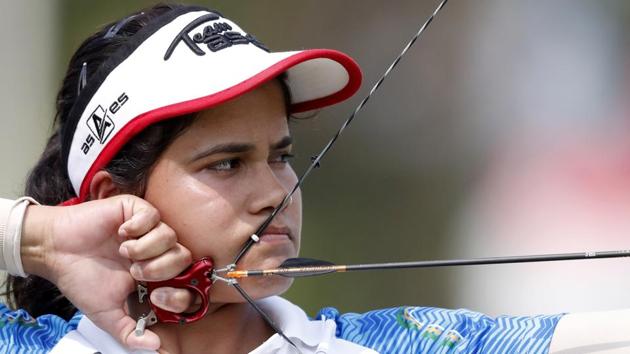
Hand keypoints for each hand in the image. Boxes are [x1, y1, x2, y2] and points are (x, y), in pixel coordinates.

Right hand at [21, 195, 194, 349]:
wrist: (55, 252)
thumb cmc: (81, 279)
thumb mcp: (107, 314)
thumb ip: (131, 333)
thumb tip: (157, 348)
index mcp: (155, 275)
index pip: (186, 281)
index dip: (178, 292)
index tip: (155, 297)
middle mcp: (156, 251)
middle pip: (184, 257)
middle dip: (162, 269)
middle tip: (136, 273)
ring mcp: (147, 229)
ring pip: (171, 236)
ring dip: (147, 248)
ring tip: (124, 252)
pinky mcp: (135, 210)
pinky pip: (154, 215)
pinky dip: (139, 226)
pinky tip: (121, 233)